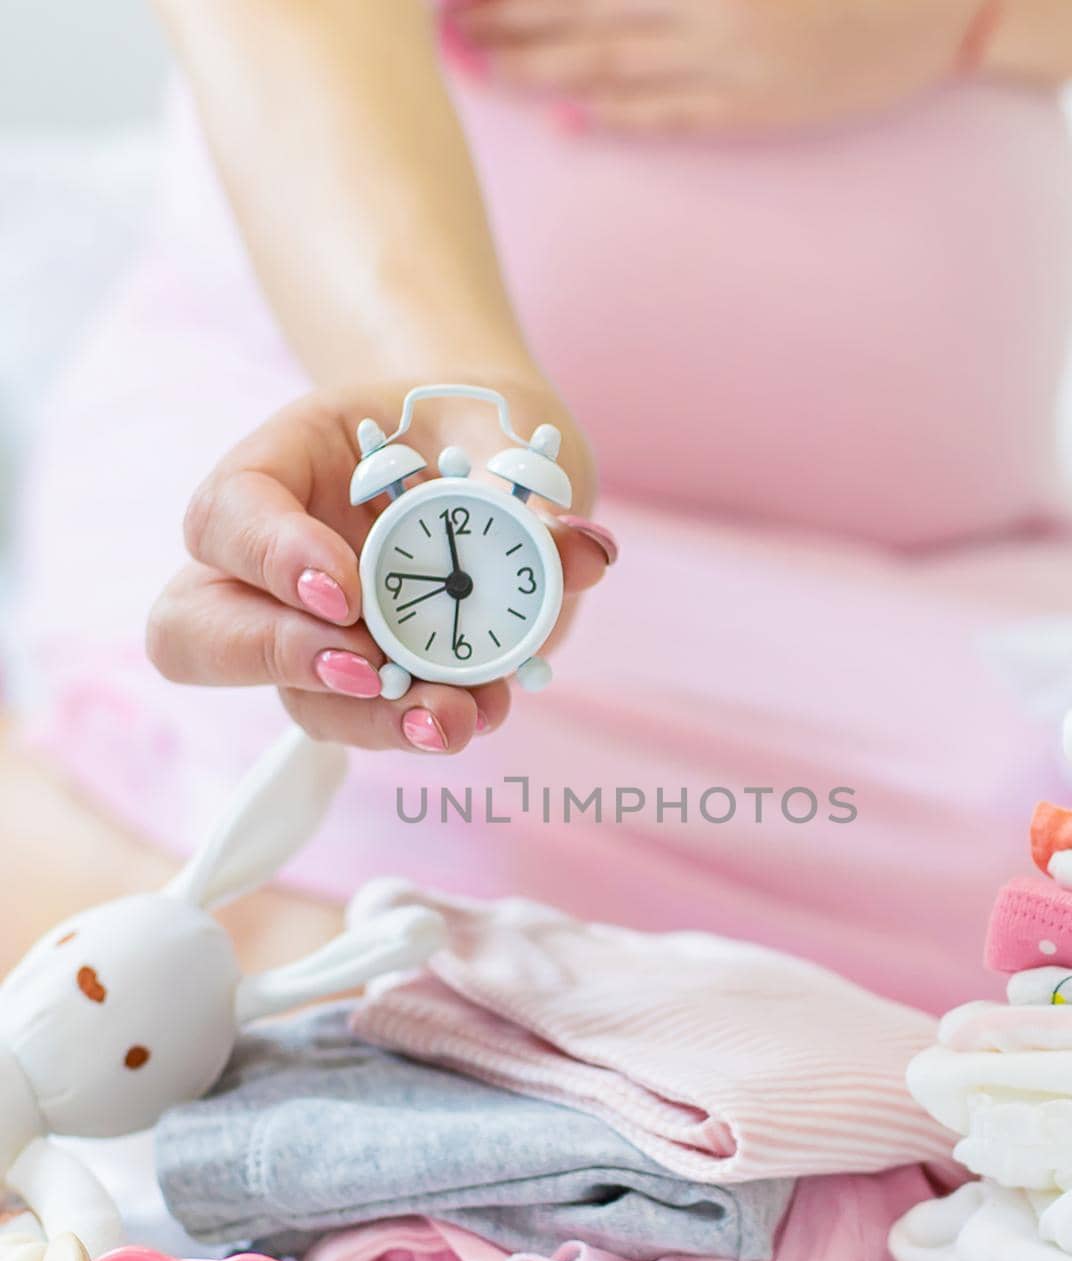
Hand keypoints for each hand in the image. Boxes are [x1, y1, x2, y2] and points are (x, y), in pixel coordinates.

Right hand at [147, 377, 611, 752]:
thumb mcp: (502, 434)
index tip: (346, 591)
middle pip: (196, 629)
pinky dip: (414, 725)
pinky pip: (357, 722)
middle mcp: (264, 561)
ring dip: (369, 718)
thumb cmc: (473, 431)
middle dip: (277, 658)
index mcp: (281, 466)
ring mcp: (301, 633)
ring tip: (450, 717)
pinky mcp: (352, 684)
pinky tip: (477, 712)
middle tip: (366, 669)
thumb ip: (530, 487)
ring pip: (287, 698)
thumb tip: (582, 550)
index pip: (229, 513)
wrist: (494, 467)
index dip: (273, 558)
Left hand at [451, 0, 984, 134]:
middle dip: (512, 21)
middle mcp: (717, 8)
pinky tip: (568, 126)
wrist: (954, 3)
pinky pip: (674, 118)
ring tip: (483, 70)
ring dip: (545, 73)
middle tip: (449, 28)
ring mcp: (737, 64)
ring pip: (618, 70)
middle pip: (589, 16)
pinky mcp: (759, 108)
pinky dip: (618, 121)